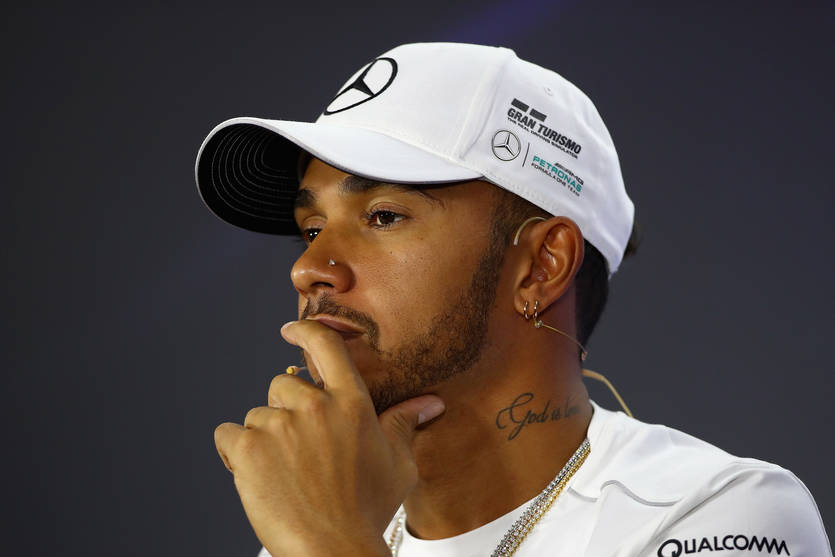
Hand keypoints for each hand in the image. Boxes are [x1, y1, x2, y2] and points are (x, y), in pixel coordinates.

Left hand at [214, 319, 445, 555]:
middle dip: (286, 410)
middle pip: (283, 383)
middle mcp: (314, 406)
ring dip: (263, 438)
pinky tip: (256, 475)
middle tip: (300, 450)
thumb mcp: (397, 465)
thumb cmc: (366, 511)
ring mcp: (279, 425)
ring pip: (257, 415)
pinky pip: (227, 435)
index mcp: (352, 403)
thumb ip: (405, 425)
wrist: (333, 551)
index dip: (304, 330)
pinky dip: (234, 452)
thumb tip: (430, 404)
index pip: (326, 346)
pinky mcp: (248, 448)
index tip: (290, 331)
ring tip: (284, 473)